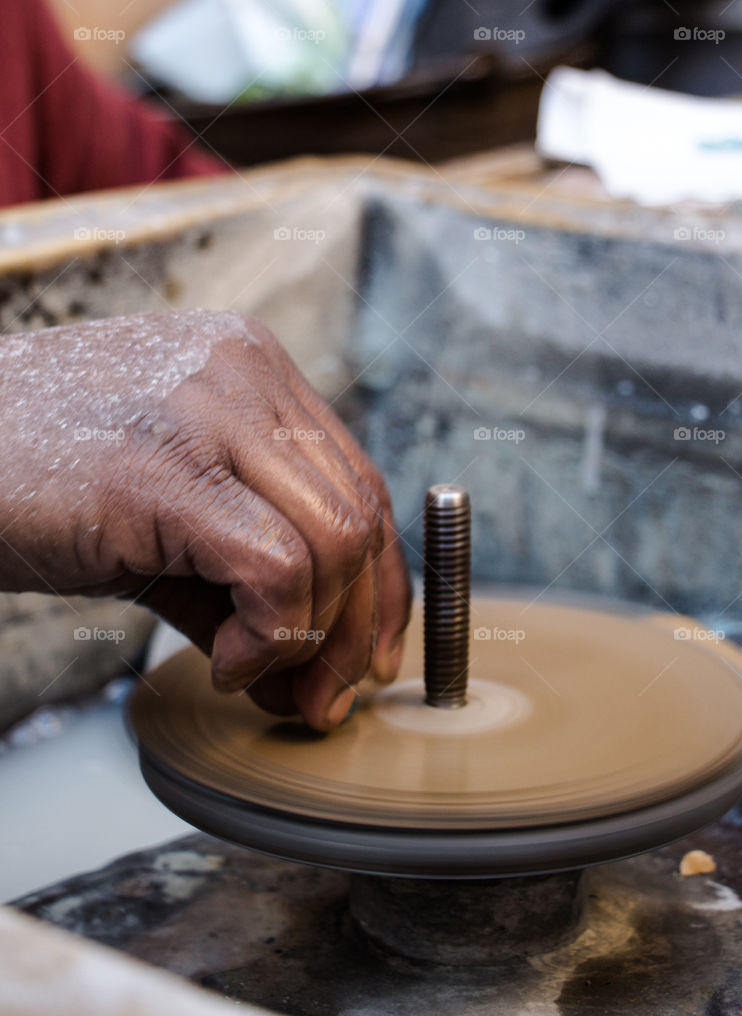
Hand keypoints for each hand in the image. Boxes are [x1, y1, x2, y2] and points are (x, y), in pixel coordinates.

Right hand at [0, 310, 410, 729]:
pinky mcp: (164, 471)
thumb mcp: (162, 526)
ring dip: (312, 637)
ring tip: (250, 670)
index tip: (363, 659)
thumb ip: (243, 591)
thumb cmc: (31, 481)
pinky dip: (271, 634)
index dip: (380, 584)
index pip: (360, 481)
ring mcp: (207, 409)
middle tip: (323, 700)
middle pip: (360, 513)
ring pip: (334, 539)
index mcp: (250, 368)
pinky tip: (226, 660)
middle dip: (357, 627)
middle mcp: (244, 371)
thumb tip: (307, 683)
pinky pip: (275, 564)